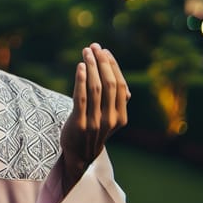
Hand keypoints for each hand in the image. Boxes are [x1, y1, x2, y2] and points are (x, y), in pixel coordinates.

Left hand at [59, 43, 129, 193]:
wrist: (78, 156)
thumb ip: (117, 103)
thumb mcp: (110, 119)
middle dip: (102, 62)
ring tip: (86, 51)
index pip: (120, 86)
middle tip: (94, 46)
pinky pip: (81, 97)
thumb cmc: (94, 131)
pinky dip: (81, 80)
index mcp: (121, 117)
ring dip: (91, 66)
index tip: (105, 51)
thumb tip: (123, 85)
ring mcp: (95, 122)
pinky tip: (80, 66)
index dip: (113, 66)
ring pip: (95, 88)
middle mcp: (111, 120)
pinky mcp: (79, 123)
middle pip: (109, 84)